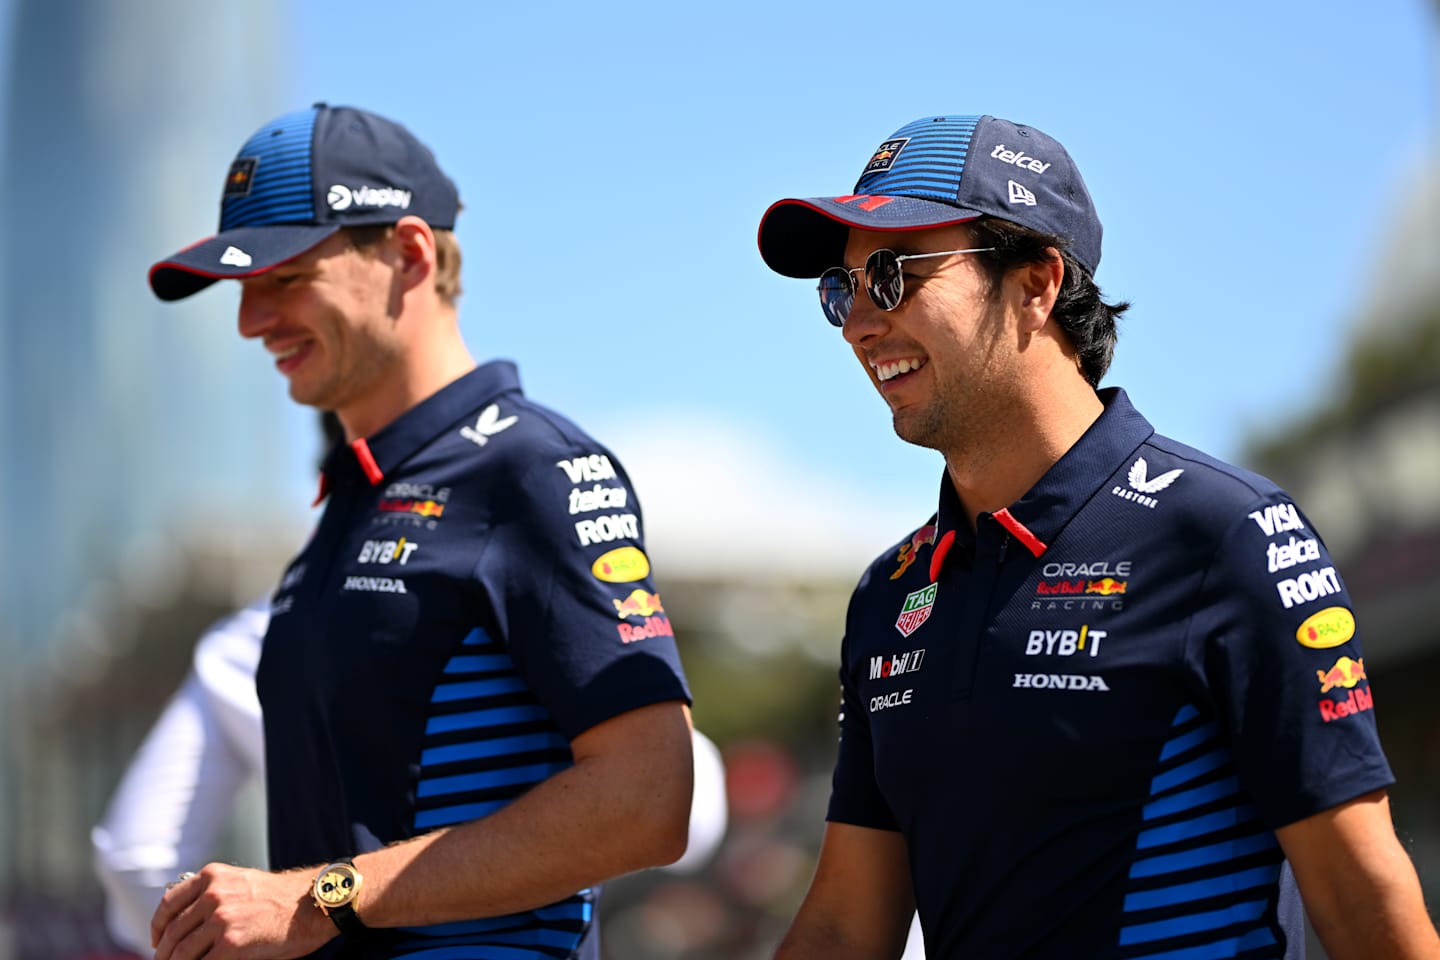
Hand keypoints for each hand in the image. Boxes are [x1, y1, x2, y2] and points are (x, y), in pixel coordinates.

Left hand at [151, 863, 334, 959]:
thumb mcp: (242, 883)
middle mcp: (213, 895)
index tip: (156, 941)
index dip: (157, 927)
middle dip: (164, 953)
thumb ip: (214, 894)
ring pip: (181, 952)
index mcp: (213, 876)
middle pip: (172, 932)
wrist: (314, 904)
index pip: (168, 904)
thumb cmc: (282, 898)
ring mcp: (221, 920)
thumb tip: (187, 922)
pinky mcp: (232, 944)